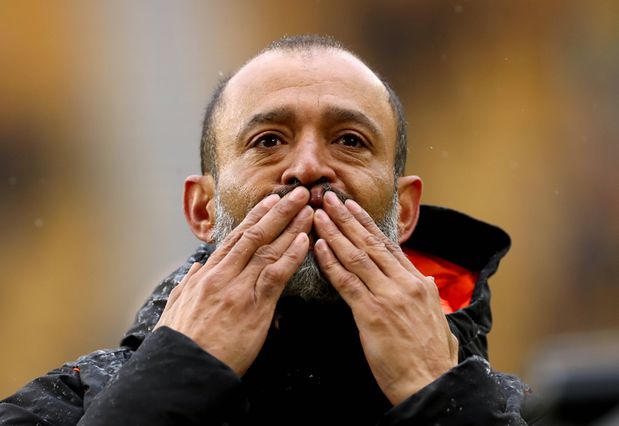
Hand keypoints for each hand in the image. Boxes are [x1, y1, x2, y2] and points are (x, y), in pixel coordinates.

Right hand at [155, 187, 311, 374]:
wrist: (183, 371)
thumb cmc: (180, 343)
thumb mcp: (177, 307)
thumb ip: (189, 284)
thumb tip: (197, 267)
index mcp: (207, 274)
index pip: (236, 237)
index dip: (256, 217)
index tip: (271, 201)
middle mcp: (223, 275)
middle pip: (255, 235)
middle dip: (279, 211)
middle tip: (298, 194)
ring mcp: (239, 289)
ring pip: (268, 249)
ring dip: (291, 226)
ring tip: (309, 209)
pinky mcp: (254, 308)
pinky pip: (276, 275)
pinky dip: (291, 256)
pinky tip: (304, 241)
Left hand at [313, 191, 457, 404]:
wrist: (432, 383)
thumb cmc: (431, 357)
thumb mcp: (436, 318)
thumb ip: (425, 296)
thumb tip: (423, 283)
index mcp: (417, 282)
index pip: (387, 245)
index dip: (366, 224)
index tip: (351, 207)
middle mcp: (404, 283)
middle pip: (370, 243)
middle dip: (347, 218)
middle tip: (329, 198)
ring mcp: (389, 297)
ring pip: (356, 256)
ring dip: (335, 233)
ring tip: (318, 214)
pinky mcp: (372, 314)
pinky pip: (347, 282)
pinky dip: (331, 262)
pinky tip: (318, 247)